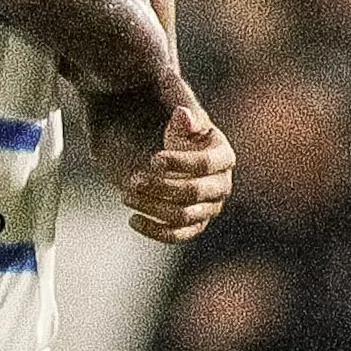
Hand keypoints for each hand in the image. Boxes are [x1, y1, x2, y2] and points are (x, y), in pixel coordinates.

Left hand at [122, 94, 234, 243]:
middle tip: (133, 179)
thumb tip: (182, 115)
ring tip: (126, 195)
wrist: (181, 161)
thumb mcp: (184, 126)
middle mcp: (221, 186)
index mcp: (224, 158)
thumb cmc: (183, 139)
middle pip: (193, 192)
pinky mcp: (194, 226)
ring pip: (183, 215)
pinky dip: (154, 231)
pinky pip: (177, 235)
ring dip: (152, 207)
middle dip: (161, 186)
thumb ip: (184, 120)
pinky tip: (133, 219)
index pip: (205, 164)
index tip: (153, 159)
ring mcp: (209, 209)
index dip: (179, 162)